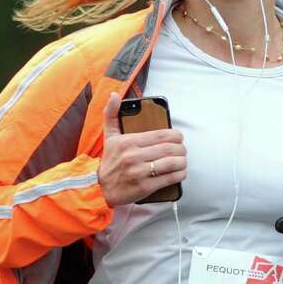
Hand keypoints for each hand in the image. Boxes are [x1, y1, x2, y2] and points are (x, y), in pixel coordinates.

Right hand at [97, 92, 185, 206]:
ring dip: (182, 162)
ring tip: (182, 161)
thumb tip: (114, 95)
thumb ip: (111, 114)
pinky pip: (169, 178)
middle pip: (170, 149)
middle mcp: (133, 156)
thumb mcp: (109, 136)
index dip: (176, 136)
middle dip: (181, 149)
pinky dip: (179, 174)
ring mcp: (139, 172)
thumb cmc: (109, 162)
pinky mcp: (144, 187)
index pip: (162, 135)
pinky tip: (180, 172)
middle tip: (182, 150)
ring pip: (172, 163)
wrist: (100, 188)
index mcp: (128, 142)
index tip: (179, 138)